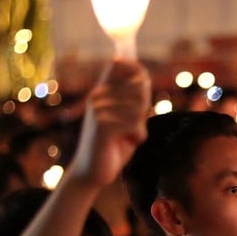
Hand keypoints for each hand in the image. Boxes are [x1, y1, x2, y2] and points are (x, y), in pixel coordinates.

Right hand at [70, 58, 150, 186]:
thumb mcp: (126, 118)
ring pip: (139, 109)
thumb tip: (144, 79)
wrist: (92, 171)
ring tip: (129, 136)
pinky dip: (138, 136)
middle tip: (135, 124)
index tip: (144, 84)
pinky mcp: (101, 126)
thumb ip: (135, 100)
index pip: (119, 64)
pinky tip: (128, 143)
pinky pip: (135, 124)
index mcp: (101, 91)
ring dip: (141, 126)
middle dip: (145, 108)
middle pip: (139, 88)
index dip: (137, 69)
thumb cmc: (113, 144)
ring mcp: (98, 110)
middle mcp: (97, 96)